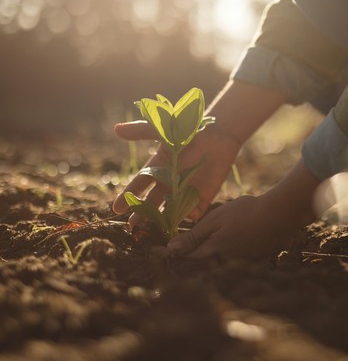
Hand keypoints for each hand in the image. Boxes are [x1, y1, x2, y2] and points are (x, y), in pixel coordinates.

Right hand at [112, 81, 287, 225]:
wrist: (218, 132)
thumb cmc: (189, 130)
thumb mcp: (164, 129)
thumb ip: (142, 131)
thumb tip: (117, 129)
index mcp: (158, 169)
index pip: (139, 185)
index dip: (127, 196)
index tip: (116, 208)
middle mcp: (169, 183)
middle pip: (152, 203)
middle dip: (142, 215)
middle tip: (132, 227)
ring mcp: (186, 190)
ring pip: (171, 210)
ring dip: (164, 220)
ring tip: (156, 230)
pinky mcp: (203, 195)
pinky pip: (196, 210)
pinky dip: (192, 215)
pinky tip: (189, 219)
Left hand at [163, 160, 319, 258]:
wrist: (279, 215)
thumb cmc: (245, 212)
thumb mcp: (216, 220)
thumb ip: (194, 235)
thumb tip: (172, 249)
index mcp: (212, 251)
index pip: (184, 257)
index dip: (168, 254)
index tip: (153, 251)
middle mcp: (223, 261)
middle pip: (196, 264)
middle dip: (181, 259)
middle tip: (168, 251)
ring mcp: (237, 261)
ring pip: (210, 262)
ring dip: (197, 257)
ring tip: (186, 249)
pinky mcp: (248, 257)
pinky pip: (225, 259)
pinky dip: (215, 254)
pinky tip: (214, 244)